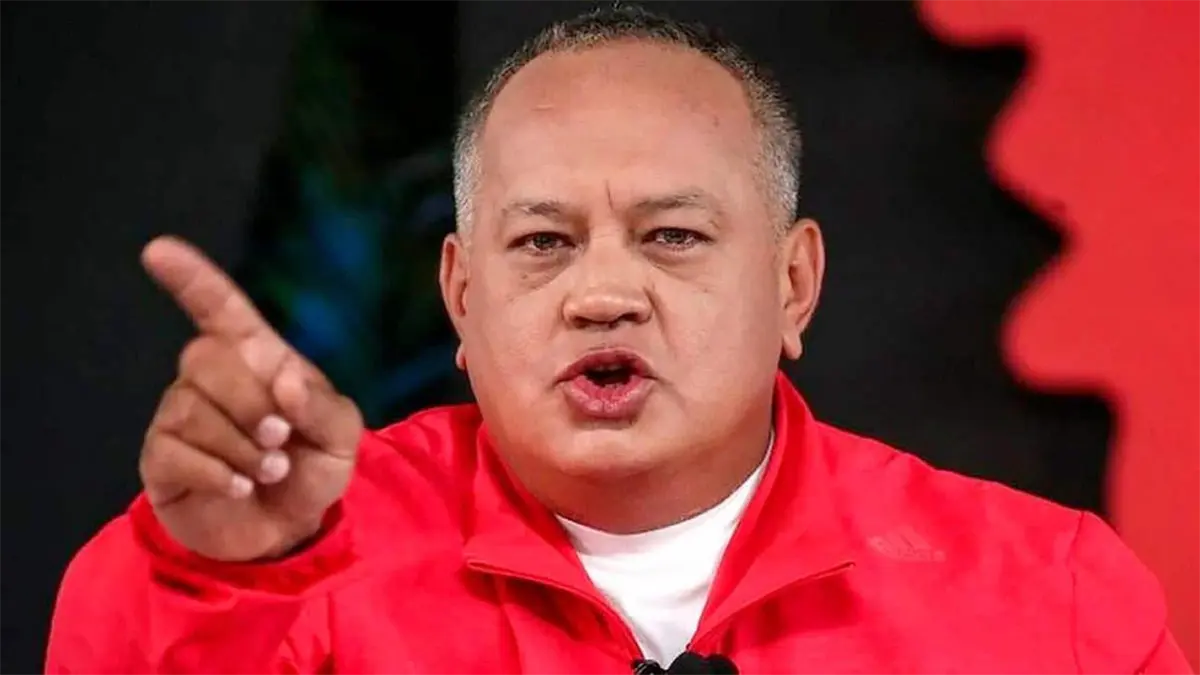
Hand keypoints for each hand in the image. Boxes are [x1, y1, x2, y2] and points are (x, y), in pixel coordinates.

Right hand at [138, 236, 362, 561]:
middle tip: (279, 438)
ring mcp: (181, 416)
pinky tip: (240, 486)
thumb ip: (323, 406)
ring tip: (269, 472)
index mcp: (258, 357)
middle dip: (247, 400)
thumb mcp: (341, 437)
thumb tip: (285, 379)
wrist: (288, 532)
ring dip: (240, 445)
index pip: (220, 309)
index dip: (193, 279)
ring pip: (189, 407)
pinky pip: (174, 450)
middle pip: (204, 357)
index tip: (158, 250)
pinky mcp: (162, 458)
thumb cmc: (313, 469)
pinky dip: (216, 471)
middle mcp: (212, 378)